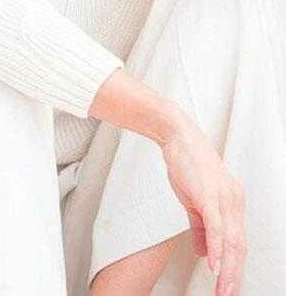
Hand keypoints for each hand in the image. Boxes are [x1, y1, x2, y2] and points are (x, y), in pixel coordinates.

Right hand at [160, 116, 246, 295]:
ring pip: (230, 241)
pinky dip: (217, 248)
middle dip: (234, 275)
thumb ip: (200, 227)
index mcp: (233, 203)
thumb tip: (205, 253)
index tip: (228, 286)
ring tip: (222, 289)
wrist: (178, 137)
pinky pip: (216, 227)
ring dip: (227, 269)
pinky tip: (215, 265)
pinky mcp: (209, 195)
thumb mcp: (195, 200)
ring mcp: (223, 198)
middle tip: (227, 295)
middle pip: (238, 246)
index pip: (238, 243)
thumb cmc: (187, 165)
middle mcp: (234, 202)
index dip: (235, 267)